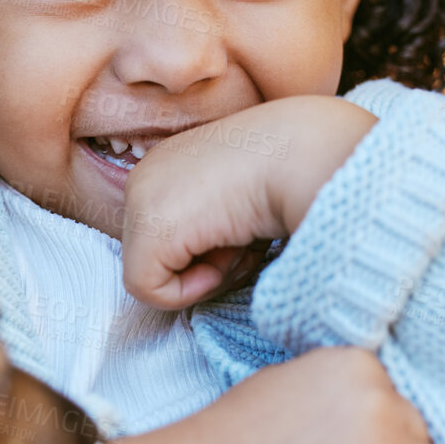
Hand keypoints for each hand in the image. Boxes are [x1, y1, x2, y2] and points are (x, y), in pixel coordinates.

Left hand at [122, 96, 377, 308]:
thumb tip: (204, 262)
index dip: (210, 249)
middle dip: (206, 262)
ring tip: (243, 240)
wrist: (303, 153)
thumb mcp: (239, 197)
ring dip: (208, 273)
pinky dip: (192, 290)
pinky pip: (149, 289)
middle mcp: (145, 177)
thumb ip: (212, 225)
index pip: (168, 234)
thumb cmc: (289, 173)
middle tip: (246, 240)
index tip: (245, 229)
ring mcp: (141, 201)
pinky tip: (228, 255)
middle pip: (161, 256)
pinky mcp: (150, 230)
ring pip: (157, 274)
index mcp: (166, 165)